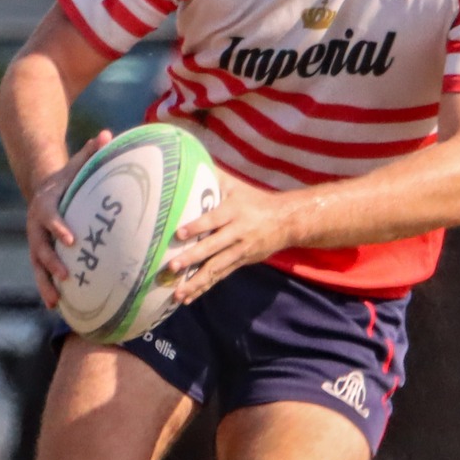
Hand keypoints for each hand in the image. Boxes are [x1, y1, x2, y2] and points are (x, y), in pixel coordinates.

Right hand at [25, 130, 111, 308]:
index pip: (49, 218)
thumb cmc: (68, 177)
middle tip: (66, 277)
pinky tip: (59, 307)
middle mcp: (36, 227)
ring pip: (37, 266)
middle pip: (39, 247)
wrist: (42, 188)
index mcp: (45, 205)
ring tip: (55, 303)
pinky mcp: (41, 254)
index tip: (71, 240)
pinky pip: (42, 273)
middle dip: (50, 264)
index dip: (58, 228)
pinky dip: (48, 289)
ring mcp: (37, 242)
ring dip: (44, 284)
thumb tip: (107, 135)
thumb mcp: (77, 163)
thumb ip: (91, 152)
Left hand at [165, 176, 299, 302]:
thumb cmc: (254, 200)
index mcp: (233, 212)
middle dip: (192, 258)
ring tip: (177, 294)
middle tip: (172, 267)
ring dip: (196, 282)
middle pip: (212, 247)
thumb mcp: (236, 186)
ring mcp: (239, 251)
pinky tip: (187, 299)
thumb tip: (187, 160)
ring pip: (215, 268)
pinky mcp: (240, 262)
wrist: (287, 221)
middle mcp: (236, 233)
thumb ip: (213, 176)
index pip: (213, 220)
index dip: (196, 227)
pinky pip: (220, 277)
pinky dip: (203, 288)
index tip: (178, 234)